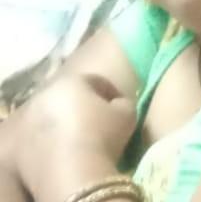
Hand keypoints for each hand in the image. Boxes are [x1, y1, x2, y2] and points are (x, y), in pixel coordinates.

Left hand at [17, 73, 135, 193]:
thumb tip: (117, 105)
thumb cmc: (102, 135)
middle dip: (82, 107)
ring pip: (51, 118)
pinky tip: (66, 154)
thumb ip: (121, 102)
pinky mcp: (18, 146)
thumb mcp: (127, 113)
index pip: (96, 81)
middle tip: (99, 122)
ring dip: (64, 125)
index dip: (111, 93)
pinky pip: (40, 139)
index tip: (120, 107)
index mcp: (71, 81)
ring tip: (81, 140)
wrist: (72, 173)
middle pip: (68, 97)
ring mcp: (28, 121)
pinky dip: (52, 143)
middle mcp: (44, 96)